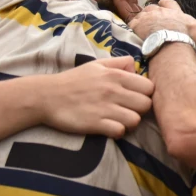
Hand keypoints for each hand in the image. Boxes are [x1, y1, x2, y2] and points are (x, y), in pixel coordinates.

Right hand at [39, 56, 154, 137]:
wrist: (45, 96)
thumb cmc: (73, 81)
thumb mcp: (96, 64)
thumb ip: (119, 63)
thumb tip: (136, 67)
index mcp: (115, 75)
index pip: (149, 87)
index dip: (145, 94)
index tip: (135, 97)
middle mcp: (113, 90)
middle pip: (146, 104)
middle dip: (140, 109)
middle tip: (128, 110)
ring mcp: (105, 108)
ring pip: (136, 120)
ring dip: (129, 122)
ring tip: (119, 119)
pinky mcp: (95, 123)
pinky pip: (120, 131)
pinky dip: (117, 132)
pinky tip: (109, 127)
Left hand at [128, 0, 195, 43]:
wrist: (169, 44)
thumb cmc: (186, 37)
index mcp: (173, 11)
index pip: (168, 2)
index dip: (166, 5)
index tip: (165, 9)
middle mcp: (159, 11)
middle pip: (152, 7)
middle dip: (152, 12)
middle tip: (153, 22)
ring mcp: (147, 17)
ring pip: (141, 14)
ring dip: (143, 19)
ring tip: (144, 29)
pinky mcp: (136, 25)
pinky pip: (132, 23)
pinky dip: (133, 27)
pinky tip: (135, 34)